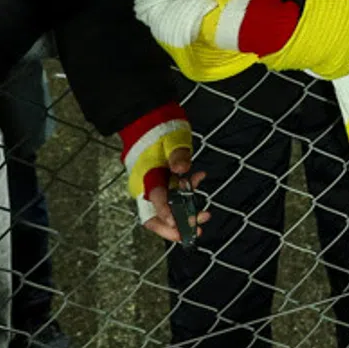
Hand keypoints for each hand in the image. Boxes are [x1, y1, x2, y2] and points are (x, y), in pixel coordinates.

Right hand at [119, 104, 209, 242]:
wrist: (147, 117)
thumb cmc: (157, 128)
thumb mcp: (171, 138)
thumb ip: (177, 154)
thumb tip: (182, 170)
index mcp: (145, 178)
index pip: (155, 202)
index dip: (167, 215)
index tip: (181, 223)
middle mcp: (146, 186)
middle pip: (156, 215)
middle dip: (175, 226)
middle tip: (195, 230)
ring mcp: (154, 184)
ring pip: (166, 208)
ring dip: (183, 215)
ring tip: (203, 216)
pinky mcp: (162, 180)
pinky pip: (173, 194)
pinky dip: (186, 194)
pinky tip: (200, 178)